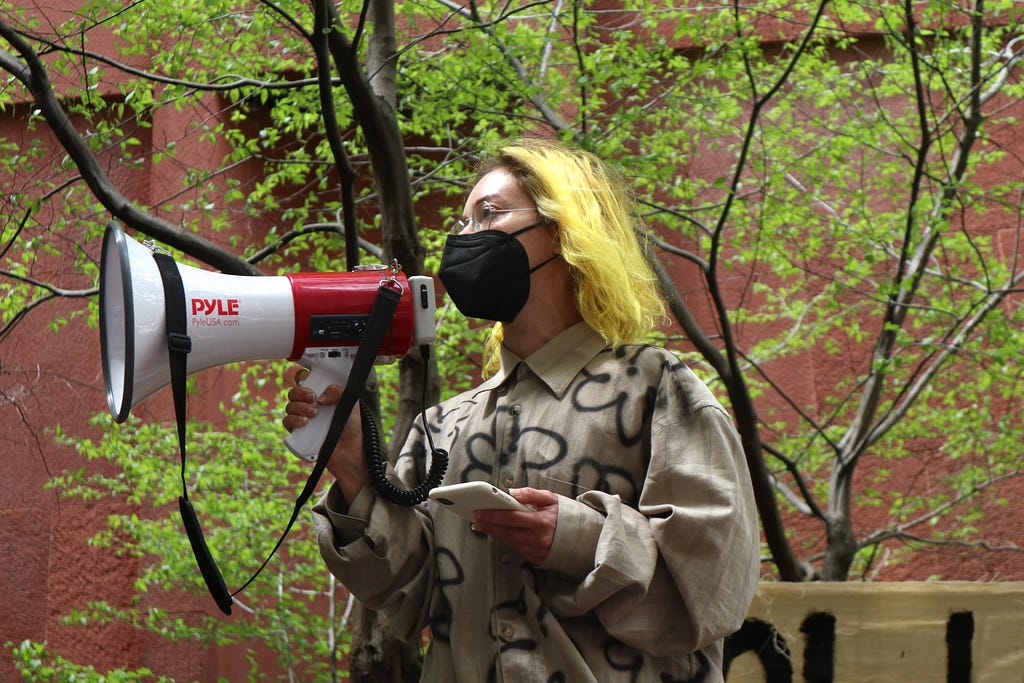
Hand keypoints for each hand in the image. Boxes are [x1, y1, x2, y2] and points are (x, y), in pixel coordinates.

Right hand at [283, 368, 366, 500]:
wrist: (351, 451)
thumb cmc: (352, 428)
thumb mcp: (351, 404)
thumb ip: (339, 392)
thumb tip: (321, 396)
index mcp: (323, 394)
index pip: (307, 380)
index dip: (303, 376)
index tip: (308, 378)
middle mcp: (311, 405)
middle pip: (294, 391)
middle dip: (301, 392)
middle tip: (313, 397)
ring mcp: (304, 418)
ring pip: (289, 405)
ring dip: (299, 407)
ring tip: (314, 414)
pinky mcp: (298, 432)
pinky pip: (287, 422)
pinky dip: (293, 420)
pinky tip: (305, 422)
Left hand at [472, 487, 557, 565]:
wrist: (582, 537)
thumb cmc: (564, 515)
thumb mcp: (551, 499)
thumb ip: (531, 494)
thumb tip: (512, 492)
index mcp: (542, 521)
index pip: (512, 517)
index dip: (494, 515)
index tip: (480, 511)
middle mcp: (539, 538)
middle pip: (507, 532)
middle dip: (489, 526)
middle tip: (476, 520)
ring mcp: (538, 551)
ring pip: (510, 542)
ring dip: (495, 534)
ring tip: (483, 526)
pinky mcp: (538, 559)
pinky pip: (518, 550)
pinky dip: (507, 542)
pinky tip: (499, 534)